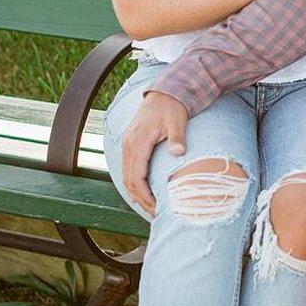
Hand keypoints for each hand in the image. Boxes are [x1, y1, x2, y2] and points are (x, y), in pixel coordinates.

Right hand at [121, 91, 188, 215]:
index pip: (136, 177)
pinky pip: (129, 169)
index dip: (145, 196)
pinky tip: (144, 193)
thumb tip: (179, 152)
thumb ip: (177, 137)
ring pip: (126, 176)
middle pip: (129, 181)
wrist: (165, 91)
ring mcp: (128, 144)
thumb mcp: (178, 120)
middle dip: (141, 200)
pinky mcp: (131, 143)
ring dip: (137, 194)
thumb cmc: (173, 106)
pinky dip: (135, 184)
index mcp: (139, 141)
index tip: (157, 208)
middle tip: (156, 214)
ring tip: (151, 208)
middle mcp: (129, 144)